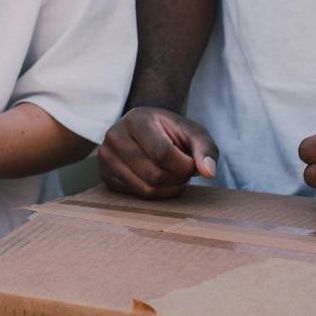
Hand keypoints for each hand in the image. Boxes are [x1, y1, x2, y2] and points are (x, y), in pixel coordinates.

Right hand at [98, 106, 218, 197]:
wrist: (145, 129)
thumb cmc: (171, 131)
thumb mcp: (192, 132)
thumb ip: (205, 149)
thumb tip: (209, 173)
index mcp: (136, 120)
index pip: (162, 153)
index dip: (184, 165)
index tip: (191, 162)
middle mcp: (114, 136)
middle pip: (154, 175)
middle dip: (177, 178)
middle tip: (183, 170)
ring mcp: (106, 156)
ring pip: (146, 189)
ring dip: (168, 188)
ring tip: (173, 174)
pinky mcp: (105, 175)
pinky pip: (137, 195)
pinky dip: (156, 193)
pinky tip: (160, 180)